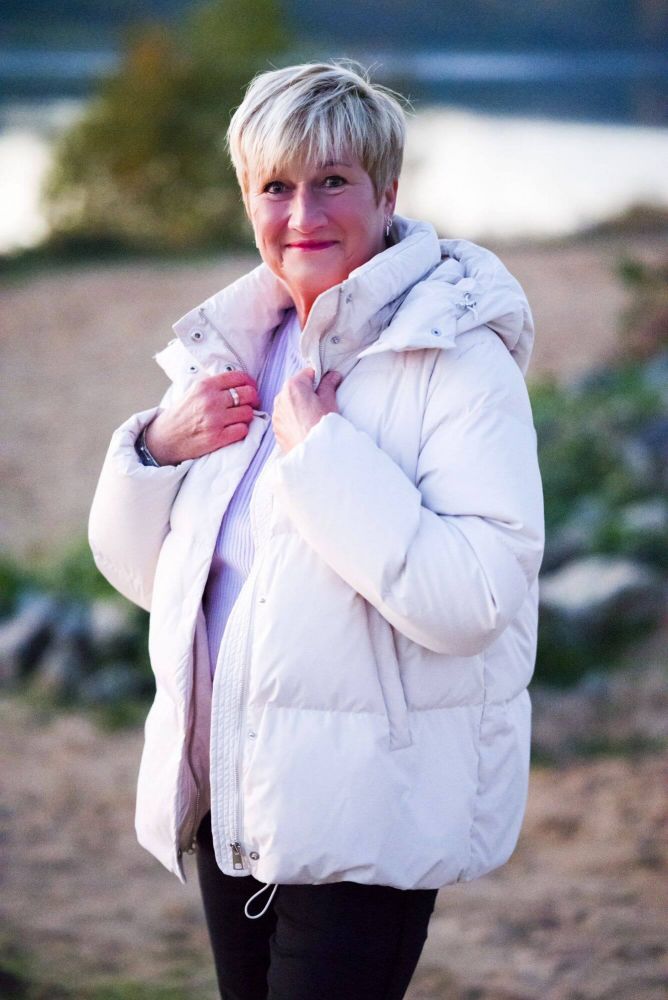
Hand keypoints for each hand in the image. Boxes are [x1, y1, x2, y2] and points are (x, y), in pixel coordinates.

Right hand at [145, 372, 259, 464]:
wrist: (164, 439)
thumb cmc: (181, 415)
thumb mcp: (194, 392)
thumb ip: (215, 386)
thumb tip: (241, 383)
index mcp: (205, 386)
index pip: (239, 377)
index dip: (250, 383)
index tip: (251, 388)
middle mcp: (211, 401)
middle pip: (248, 394)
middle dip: (253, 399)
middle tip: (251, 404)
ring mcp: (214, 420)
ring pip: (248, 413)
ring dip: (247, 416)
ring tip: (238, 418)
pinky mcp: (217, 438)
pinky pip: (243, 430)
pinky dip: (241, 430)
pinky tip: (233, 430)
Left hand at [273, 368, 341, 453]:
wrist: (313, 453)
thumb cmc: (322, 426)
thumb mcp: (329, 401)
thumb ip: (329, 385)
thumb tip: (332, 376)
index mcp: (293, 386)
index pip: (308, 374)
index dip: (319, 379)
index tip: (327, 387)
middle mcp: (280, 397)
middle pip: (296, 388)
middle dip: (307, 393)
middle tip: (320, 405)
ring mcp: (276, 413)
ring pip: (289, 403)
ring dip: (298, 406)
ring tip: (312, 418)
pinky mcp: (276, 428)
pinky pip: (285, 418)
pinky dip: (293, 419)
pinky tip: (304, 427)